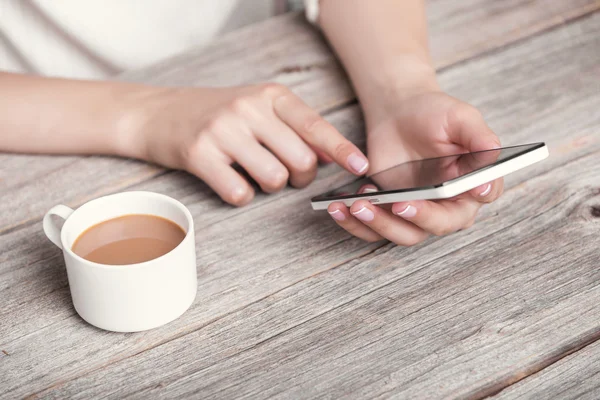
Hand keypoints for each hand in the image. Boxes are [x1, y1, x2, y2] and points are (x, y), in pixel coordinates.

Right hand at [123, 83, 368, 205]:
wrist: (158, 113)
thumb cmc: (217, 114)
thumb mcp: (259, 108)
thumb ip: (295, 128)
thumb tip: (333, 156)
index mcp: (270, 95)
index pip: (315, 126)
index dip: (341, 150)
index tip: (360, 167)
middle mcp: (248, 108)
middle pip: (300, 161)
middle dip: (301, 178)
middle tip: (288, 175)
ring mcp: (222, 130)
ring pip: (274, 180)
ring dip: (270, 187)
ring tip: (253, 173)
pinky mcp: (199, 154)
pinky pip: (240, 194)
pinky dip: (241, 196)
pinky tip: (230, 180)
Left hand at [327, 90, 503, 244]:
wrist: (399, 113)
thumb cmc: (434, 113)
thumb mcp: (460, 117)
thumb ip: (479, 137)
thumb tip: (492, 161)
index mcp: (474, 182)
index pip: (484, 196)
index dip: (474, 197)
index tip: (458, 189)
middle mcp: (449, 205)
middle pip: (439, 224)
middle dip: (417, 217)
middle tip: (396, 203)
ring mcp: (417, 212)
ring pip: (403, 233)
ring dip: (379, 224)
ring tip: (357, 205)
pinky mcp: (389, 212)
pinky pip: (374, 229)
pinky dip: (356, 224)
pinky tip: (340, 207)